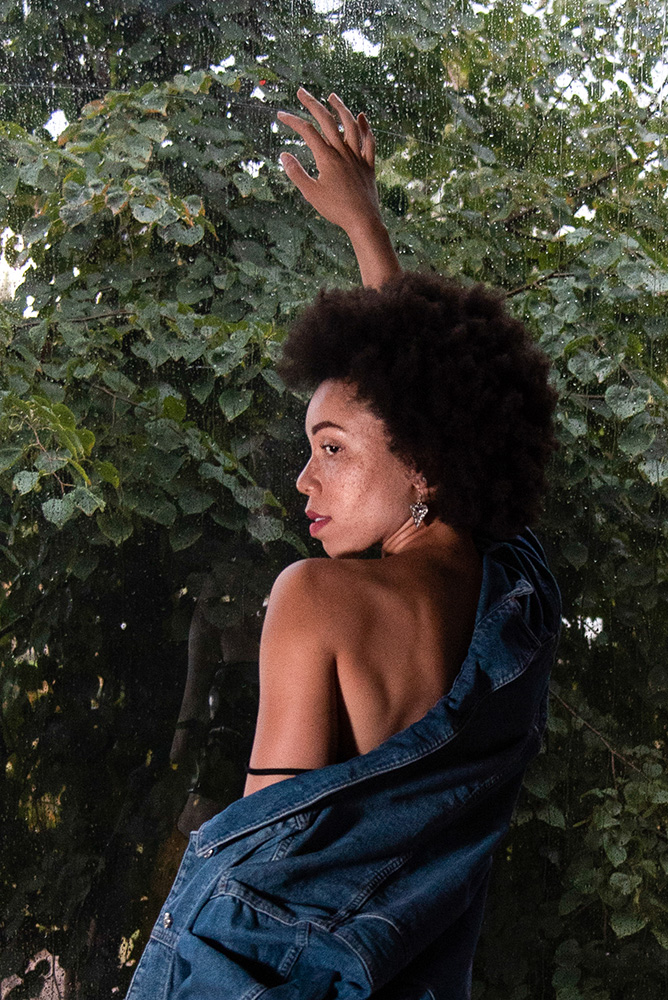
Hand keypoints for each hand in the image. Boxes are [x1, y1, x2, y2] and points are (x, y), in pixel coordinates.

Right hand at [277, 88, 381, 236]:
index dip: (292, 120)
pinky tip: (361, 117)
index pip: (307, 131)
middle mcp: (343, 152)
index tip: (281, 114)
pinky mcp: (368, 164)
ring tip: (332, 96)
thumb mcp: (311, 194)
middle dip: (312, 103)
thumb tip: (283, 155)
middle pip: (327, 120)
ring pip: (350, 125)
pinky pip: (369, 141)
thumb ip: (296, 173)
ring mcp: (358, 156)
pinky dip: (365, 127)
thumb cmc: (335, 209)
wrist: (363, 220)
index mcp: (327, 158)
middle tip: (301, 91)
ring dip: (340, 108)